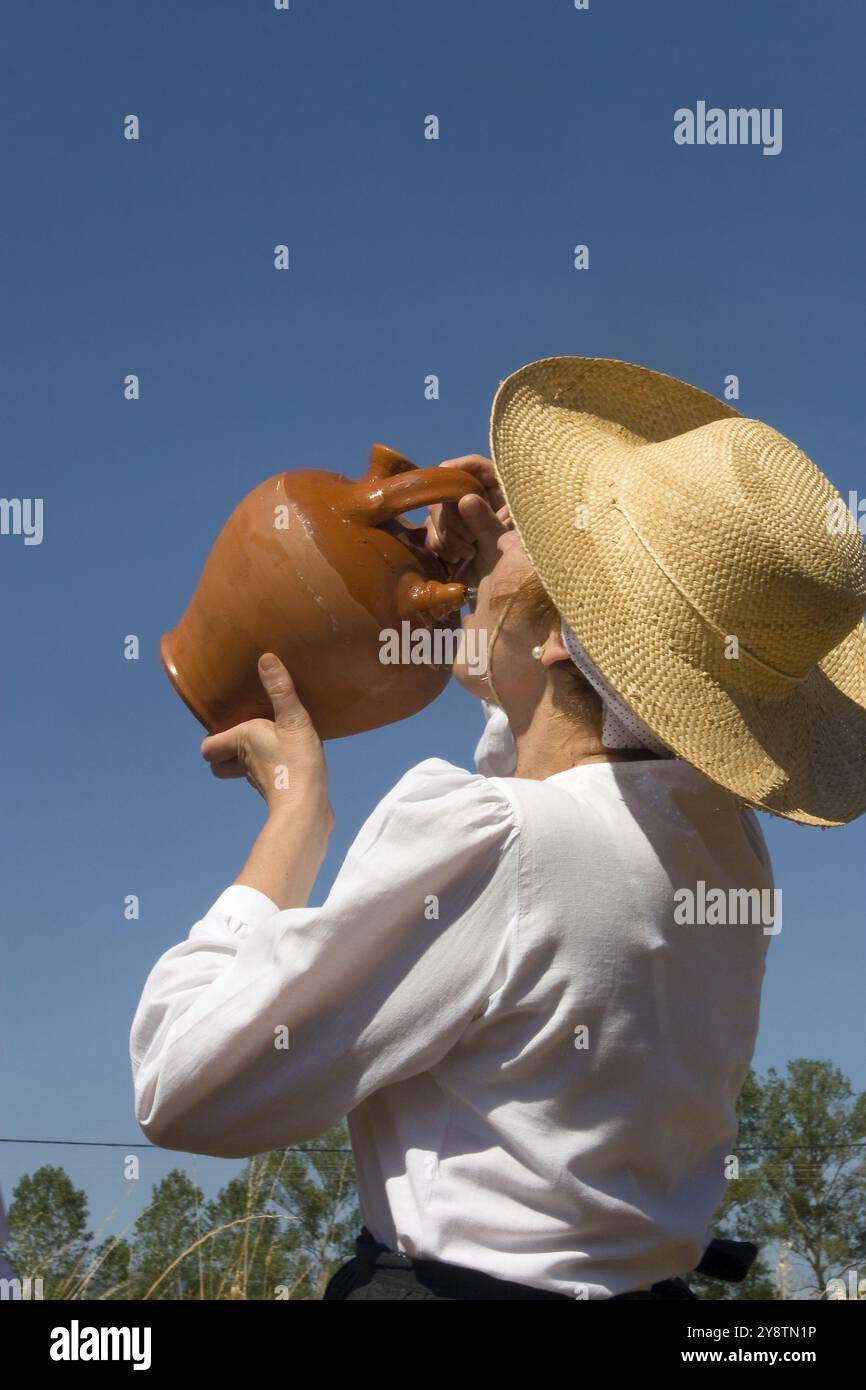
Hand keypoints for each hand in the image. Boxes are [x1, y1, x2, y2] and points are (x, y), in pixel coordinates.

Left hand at [200, 654, 332, 823]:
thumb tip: (266, 659)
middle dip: (227, 754)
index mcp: (241, 741)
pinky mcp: (280, 792)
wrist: (307, 808)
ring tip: (273, 744)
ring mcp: (261, 780)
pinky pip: (271, 779)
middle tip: (245, 737)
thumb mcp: (292, 719)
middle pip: (220, 765)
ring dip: (253, 760)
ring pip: (246, 771)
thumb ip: (281, 690)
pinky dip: (276, 770)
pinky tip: (294, 760)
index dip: (211, 740)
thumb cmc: (294, 763)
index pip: (207, 748)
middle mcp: (245, 762)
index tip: (225, 726)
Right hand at [424, 455, 512, 570]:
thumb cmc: (522, 578)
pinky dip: (440, 545)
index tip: (445, 472)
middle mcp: (486, 507)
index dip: (462, 466)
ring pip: (438, 511)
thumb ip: (488, 521)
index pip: (479, 467)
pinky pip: (434, 533)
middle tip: (468, 537)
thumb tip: (465, 500)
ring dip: (445, 532)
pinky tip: (456, 560)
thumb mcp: (510, 547)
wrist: (511, 611)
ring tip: (467, 554)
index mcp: (506, 499)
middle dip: (451, 513)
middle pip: (450, 488)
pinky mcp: (455, 544)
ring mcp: (468, 525)